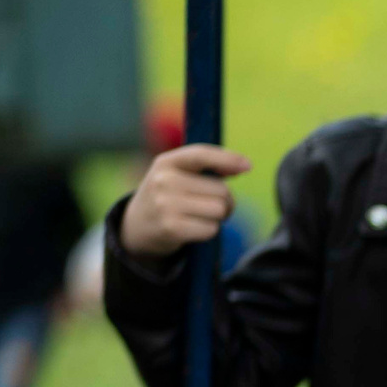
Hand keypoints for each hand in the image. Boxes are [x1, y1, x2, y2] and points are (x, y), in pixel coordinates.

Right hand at [121, 144, 250, 261]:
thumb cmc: (169, 196)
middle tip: (208, 205)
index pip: (200, 154)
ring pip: (219, 210)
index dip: (227, 158)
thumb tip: (243, 165)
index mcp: (166, 162)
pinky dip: (209, 231)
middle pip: (222, 190)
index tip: (248, 165)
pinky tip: (193, 228)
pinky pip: (211, 229)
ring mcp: (166, 204)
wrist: (138, 225)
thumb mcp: (179, 174)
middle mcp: (164, 180)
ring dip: (219, 217)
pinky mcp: (172, 228)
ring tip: (201, 216)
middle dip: (225, 200)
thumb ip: (210, 168)